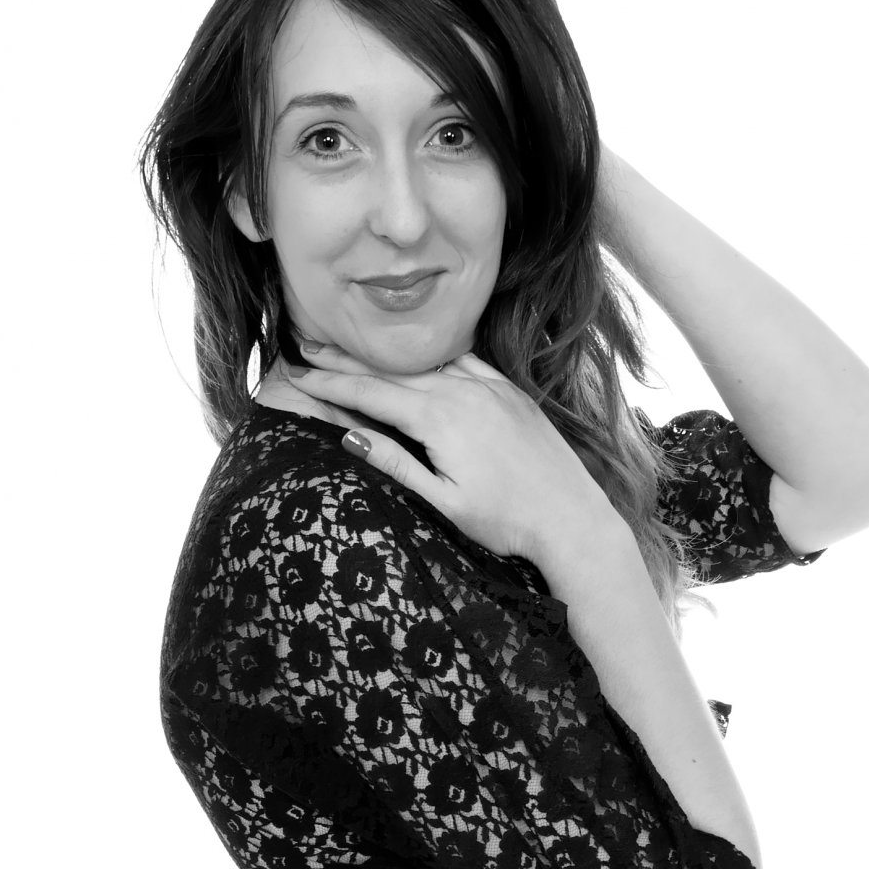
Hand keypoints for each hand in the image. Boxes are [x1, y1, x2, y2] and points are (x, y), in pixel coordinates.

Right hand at [263, 344, 614, 566]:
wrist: (570, 518)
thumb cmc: (506, 521)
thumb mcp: (443, 501)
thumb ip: (396, 464)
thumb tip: (350, 436)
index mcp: (439, 419)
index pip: (371, 394)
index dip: (330, 385)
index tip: (297, 376)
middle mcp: (463, 393)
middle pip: (391, 371)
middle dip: (346, 360)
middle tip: (306, 347)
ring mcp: (490, 388)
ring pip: (425, 363)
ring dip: (384, 357)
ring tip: (351, 349)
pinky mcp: (510, 392)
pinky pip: (464, 361)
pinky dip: (433, 356)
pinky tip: (417, 356)